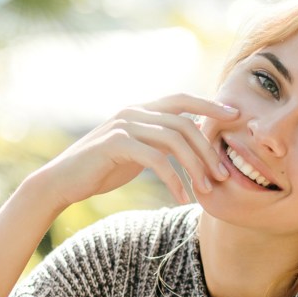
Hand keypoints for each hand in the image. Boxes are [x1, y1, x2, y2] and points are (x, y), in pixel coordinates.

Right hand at [30, 93, 237, 208]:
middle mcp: (134, 111)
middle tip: (223, 174)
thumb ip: (160, 142)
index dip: (209, 106)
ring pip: (174, 140)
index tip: (235, 116)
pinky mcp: (115, 144)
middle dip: (208, 149)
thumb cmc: (103, 169)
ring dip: (195, 166)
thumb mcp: (137, 151)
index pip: (183, 99)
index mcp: (142, 110)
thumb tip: (191, 142)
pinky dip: (174, 179)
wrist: (63, 182)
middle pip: (184, 122)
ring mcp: (124, 125)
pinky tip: (181, 197)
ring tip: (206, 190)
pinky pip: (156, 159)